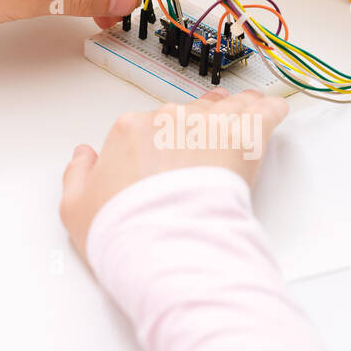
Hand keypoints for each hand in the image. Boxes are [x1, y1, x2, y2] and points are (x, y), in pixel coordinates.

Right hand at [60, 88, 289, 256]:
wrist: (166, 243)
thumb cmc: (124, 229)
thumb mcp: (75, 208)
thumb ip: (77, 174)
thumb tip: (83, 155)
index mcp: (129, 130)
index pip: (150, 124)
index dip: (162, 142)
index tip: (169, 159)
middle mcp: (169, 118)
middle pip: (190, 114)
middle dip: (199, 129)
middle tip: (208, 149)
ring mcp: (209, 123)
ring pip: (227, 108)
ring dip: (236, 115)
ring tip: (246, 120)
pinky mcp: (245, 136)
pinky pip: (265, 112)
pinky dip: (271, 112)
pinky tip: (275, 113)